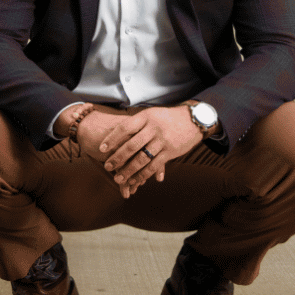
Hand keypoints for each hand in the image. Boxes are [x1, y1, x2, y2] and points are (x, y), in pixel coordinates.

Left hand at [83, 106, 203, 197]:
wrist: (193, 120)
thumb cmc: (167, 118)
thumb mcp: (152, 114)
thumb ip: (137, 124)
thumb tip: (114, 132)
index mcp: (146, 117)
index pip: (125, 128)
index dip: (112, 138)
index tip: (101, 148)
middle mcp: (153, 129)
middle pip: (132, 145)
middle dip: (117, 158)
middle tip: (107, 167)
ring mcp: (162, 141)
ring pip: (142, 158)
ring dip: (128, 170)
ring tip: (118, 178)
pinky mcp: (170, 152)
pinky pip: (154, 166)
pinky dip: (143, 175)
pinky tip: (135, 180)